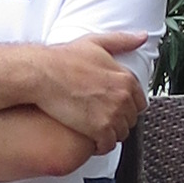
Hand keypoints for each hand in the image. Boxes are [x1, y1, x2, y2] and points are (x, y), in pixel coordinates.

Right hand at [29, 29, 149, 149]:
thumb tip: (141, 37)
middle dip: (118, 120)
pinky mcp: (99, 130)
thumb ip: (122, 41)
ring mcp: (112, 114)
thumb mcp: (96, 43)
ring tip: (95, 130)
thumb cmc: (63, 59)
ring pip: (121, 133)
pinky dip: (100, 146)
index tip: (115, 108)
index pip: (140, 102)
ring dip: (110, 134)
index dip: (127, 107)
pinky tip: (90, 140)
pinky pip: (107, 145)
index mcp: (125, 78)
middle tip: (102, 119)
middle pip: (131, 119)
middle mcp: (123, 97)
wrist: (42, 74)